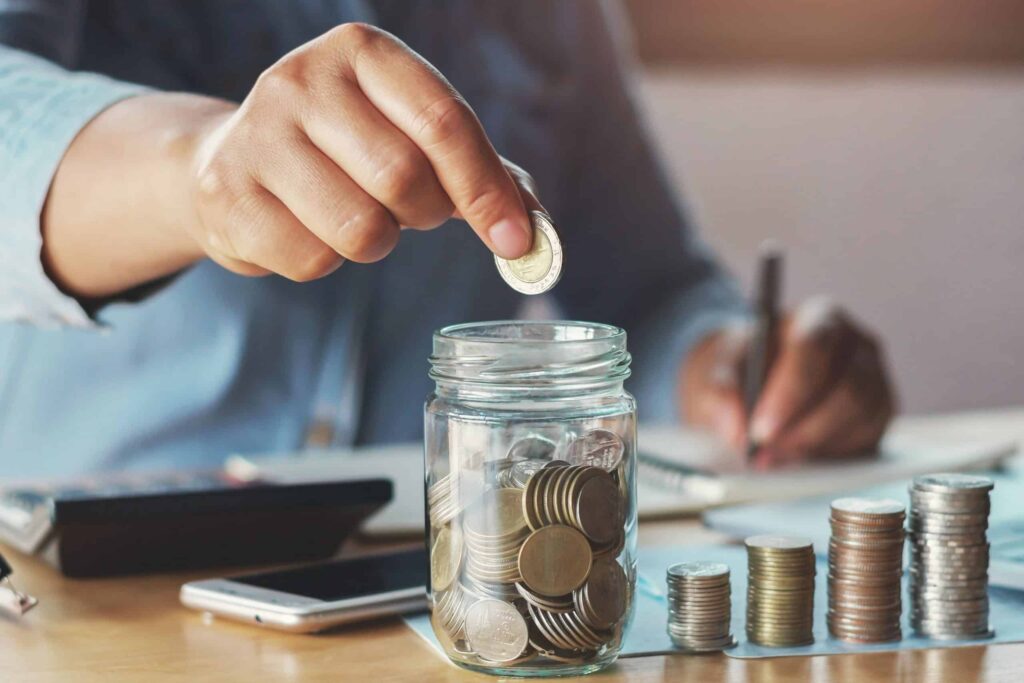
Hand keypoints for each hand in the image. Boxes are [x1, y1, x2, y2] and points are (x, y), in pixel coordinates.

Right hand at [186, 23, 536, 279]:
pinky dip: (327, 262)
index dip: (486, 188)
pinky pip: (313, 260)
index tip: (515, 240)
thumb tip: (535, 232)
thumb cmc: (344, 151)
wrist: (230, 161)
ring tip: (355, 216)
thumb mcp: (410, 136)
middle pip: (403, 177)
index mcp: (363, 53)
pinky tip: (306, 229)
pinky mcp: (226, 196)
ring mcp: (256, 135)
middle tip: (410, 211)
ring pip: (360, 229)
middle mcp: (303, 79)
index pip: (443, 121)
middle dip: (424, 215)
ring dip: (376, 243)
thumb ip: (479, 172)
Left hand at [680, 297, 896, 467]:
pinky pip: (867, 438)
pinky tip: (797, 455)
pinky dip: (830, 453)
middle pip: (847, 388)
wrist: (753, 379)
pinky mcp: (879, 414)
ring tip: (772, 457)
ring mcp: (875, 379)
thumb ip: (720, 393)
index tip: (760, 430)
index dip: (790, 392)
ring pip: (860, 418)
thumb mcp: (716, 371)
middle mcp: (857, 344)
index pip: (814, 348)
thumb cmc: (741, 368)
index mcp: (818, 318)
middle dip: (803, 429)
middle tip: (764, 454)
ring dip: (813, 444)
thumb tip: (736, 429)